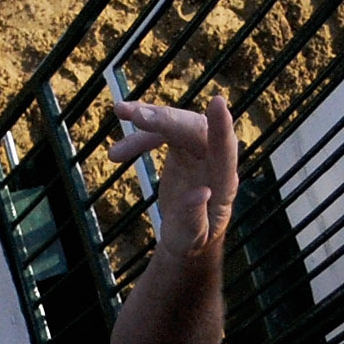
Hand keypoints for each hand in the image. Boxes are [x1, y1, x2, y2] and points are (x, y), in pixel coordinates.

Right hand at [112, 95, 235, 261]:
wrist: (185, 235)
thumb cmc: (192, 241)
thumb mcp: (191, 238)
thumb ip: (194, 218)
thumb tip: (201, 193)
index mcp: (223, 184)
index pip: (226, 150)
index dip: (221, 126)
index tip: (217, 102)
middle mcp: (214, 161)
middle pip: (195, 129)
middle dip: (168, 119)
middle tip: (137, 116)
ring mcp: (199, 151)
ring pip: (177, 124)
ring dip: (149, 117)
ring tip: (120, 111)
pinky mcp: (183, 148)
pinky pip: (161, 131)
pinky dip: (139, 135)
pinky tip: (118, 151)